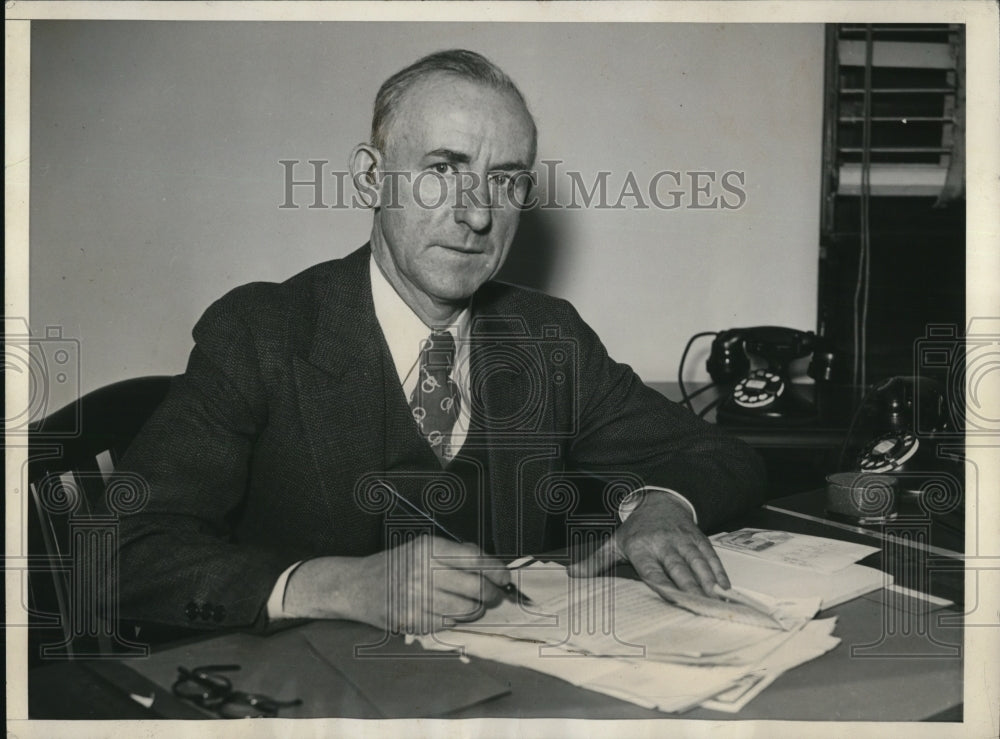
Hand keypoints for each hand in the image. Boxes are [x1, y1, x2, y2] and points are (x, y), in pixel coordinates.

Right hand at [282, 536, 509, 633]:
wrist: (358, 585)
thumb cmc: (397, 564)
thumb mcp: (423, 547)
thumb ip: (456, 553)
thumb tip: (493, 566)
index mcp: (430, 548)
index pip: (476, 560)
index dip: (497, 571)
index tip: (505, 578)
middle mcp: (424, 572)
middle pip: (477, 588)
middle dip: (492, 594)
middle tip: (494, 595)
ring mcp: (418, 598)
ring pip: (467, 610)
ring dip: (475, 610)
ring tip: (471, 605)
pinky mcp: (414, 621)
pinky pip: (449, 624)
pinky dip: (454, 620)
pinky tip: (445, 612)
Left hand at [567, 492, 729, 596]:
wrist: (659, 501)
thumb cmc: (636, 530)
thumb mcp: (615, 543)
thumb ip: (595, 561)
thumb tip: (572, 574)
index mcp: (642, 549)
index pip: (653, 571)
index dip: (662, 585)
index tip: (671, 599)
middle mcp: (665, 544)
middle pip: (679, 569)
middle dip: (690, 588)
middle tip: (700, 607)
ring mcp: (684, 541)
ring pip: (698, 563)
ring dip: (709, 582)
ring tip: (717, 601)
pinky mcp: (699, 539)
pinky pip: (710, 557)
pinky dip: (719, 572)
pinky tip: (725, 588)